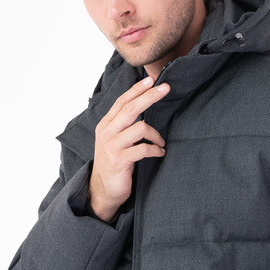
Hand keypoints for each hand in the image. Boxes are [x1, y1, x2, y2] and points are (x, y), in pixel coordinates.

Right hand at [88, 76, 169, 220]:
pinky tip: (160, 152)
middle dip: (150, 96)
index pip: (122, 101)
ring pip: (140, 128)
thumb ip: (124, 125)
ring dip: (156, 134)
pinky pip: (143, 149)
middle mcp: (106, 132)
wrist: (102, 190)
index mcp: (105, 125)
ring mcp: (112, 146)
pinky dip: (156, 150)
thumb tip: (143, 106)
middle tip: (166, 88)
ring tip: (161, 142)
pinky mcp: (119, 160)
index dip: (137, 90)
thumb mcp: (115, 140)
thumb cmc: (114, 162)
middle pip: (130, 108)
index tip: (151, 80)